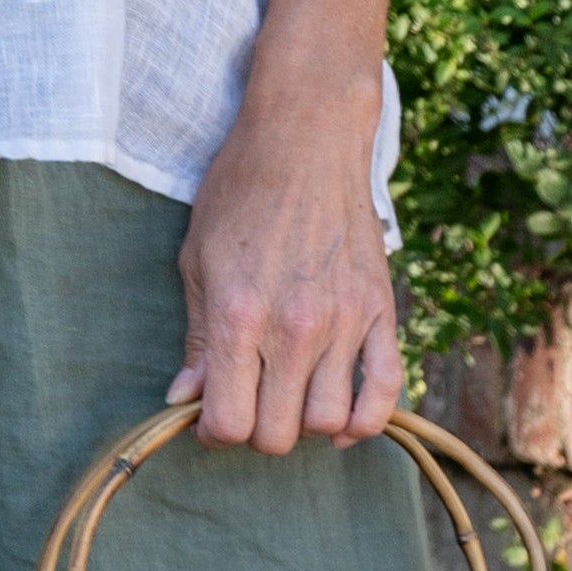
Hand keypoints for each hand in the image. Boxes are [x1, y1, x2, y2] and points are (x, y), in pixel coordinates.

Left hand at [170, 73, 401, 453]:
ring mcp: (345, 321)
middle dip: (256, 430)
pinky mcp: (381, 310)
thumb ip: (197, 337)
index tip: (209, 417)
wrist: (306, 137)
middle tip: (248, 401)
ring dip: (305, 424)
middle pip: (279, 433)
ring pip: (330, 421)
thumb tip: (184, 398)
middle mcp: (295, 327)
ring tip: (289, 397)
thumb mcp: (197, 259)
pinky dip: (366, 421)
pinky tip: (343, 420)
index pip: (229, 421)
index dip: (213, 432)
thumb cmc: (241, 191)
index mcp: (240, 316)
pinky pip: (387, 391)